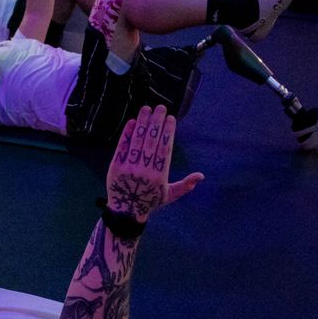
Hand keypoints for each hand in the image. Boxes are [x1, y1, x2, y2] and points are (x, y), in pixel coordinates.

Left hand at [107, 106, 203, 222]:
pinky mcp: (116, 165)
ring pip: (138, 141)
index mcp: (159, 175)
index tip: (170, 118)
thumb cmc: (150, 201)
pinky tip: (133, 121)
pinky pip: (122, 146)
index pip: (165, 149)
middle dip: (157, 122)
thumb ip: (185, 185)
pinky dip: (127, 133)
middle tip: (160, 107)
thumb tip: (201, 176)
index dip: (167, 132)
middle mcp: (145, 169)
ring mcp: (129, 167)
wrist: (125, 211)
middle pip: (152, 141)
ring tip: (147, 108)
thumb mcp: (169, 195)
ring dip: (143, 123)